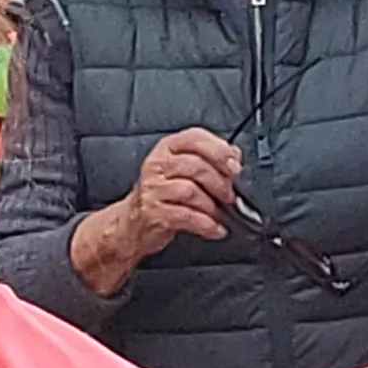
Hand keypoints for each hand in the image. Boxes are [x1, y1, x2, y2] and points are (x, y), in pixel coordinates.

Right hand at [74, 128, 238, 284]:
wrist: (132, 224)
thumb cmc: (162, 195)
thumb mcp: (183, 170)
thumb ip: (209, 159)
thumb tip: (235, 155)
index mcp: (167, 148)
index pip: (195, 138)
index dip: (219, 151)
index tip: (235, 166)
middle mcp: (157, 165)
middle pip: (196, 166)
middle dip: (220, 183)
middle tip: (230, 195)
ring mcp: (152, 189)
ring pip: (191, 191)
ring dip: (212, 206)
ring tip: (220, 214)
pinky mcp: (153, 213)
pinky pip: (186, 217)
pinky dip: (206, 225)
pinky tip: (215, 229)